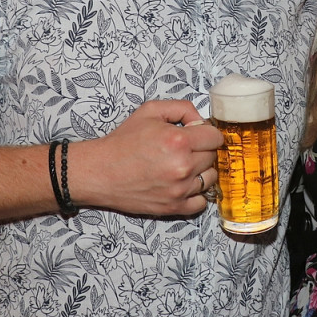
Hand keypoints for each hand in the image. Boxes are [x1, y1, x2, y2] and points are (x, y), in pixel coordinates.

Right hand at [75, 100, 223, 216]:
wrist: (100, 171)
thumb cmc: (123, 141)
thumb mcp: (150, 111)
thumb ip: (182, 108)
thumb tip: (200, 121)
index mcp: (179, 141)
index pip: (216, 137)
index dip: (207, 133)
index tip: (197, 134)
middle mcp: (183, 167)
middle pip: (213, 157)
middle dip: (202, 150)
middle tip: (184, 149)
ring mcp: (179, 190)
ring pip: (210, 179)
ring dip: (201, 171)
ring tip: (182, 165)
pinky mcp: (173, 207)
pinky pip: (201, 202)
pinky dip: (196, 193)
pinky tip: (183, 183)